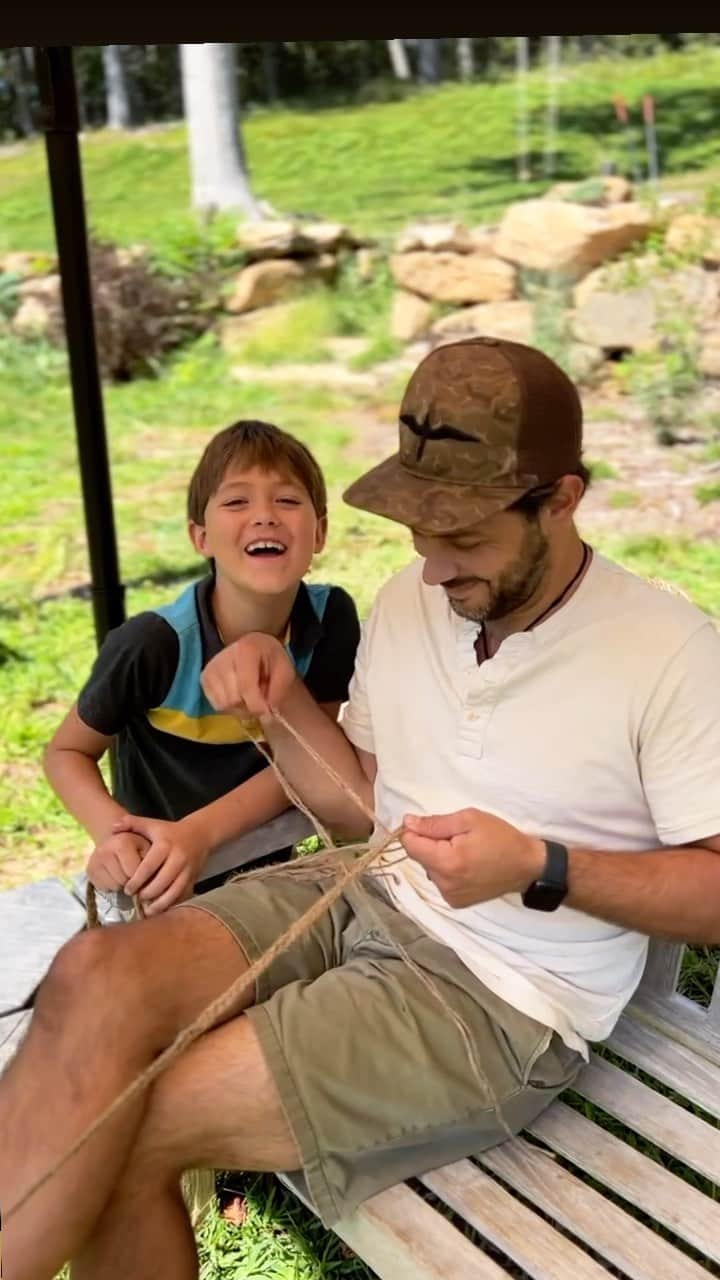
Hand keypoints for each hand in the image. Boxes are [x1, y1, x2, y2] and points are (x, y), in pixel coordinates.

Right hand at [87, 831, 150, 894]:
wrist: (118, 842)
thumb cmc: (139, 848)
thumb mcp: (148, 849)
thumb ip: (151, 861)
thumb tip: (146, 884)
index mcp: (121, 841)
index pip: (134, 872)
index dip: (142, 877)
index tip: (146, 873)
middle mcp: (104, 849)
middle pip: (123, 881)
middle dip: (132, 881)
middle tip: (134, 873)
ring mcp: (94, 860)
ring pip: (114, 886)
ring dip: (122, 884)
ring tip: (125, 873)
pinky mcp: (89, 870)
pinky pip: (104, 888)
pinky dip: (112, 886)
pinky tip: (116, 875)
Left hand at [111, 815, 208, 914]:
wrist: (199, 835)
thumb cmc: (169, 832)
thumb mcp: (151, 824)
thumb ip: (131, 823)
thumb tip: (113, 827)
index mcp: (165, 845)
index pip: (148, 866)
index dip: (136, 880)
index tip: (127, 889)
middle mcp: (178, 858)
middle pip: (161, 882)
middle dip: (146, 894)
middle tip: (136, 899)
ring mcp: (188, 870)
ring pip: (174, 892)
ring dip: (159, 903)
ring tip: (146, 909)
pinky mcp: (193, 879)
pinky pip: (183, 896)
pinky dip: (171, 904)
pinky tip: (160, 909)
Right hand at [201, 632, 296, 719]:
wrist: (257, 649)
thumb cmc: (272, 660)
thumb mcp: (285, 672)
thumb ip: (278, 692)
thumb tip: (265, 714)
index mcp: (245, 649)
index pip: (246, 686)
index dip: (256, 705)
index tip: (267, 713)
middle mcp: (223, 656)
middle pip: (233, 698)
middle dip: (249, 706)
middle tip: (261, 701)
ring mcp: (211, 667)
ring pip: (224, 704)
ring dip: (240, 708)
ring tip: (250, 697)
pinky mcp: (204, 678)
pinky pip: (216, 705)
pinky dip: (230, 707)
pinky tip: (238, 695)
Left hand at [400, 808, 544, 908]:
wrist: (526, 866)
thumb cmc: (501, 838)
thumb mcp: (469, 820)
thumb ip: (434, 823)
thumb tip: (407, 823)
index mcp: (447, 862)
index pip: (410, 846)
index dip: (415, 831)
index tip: (431, 825)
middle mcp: (445, 884)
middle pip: (419, 857)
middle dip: (430, 843)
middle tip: (456, 837)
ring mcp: (450, 896)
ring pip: (429, 869)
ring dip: (438, 857)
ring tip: (464, 851)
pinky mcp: (456, 902)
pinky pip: (440, 880)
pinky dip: (446, 870)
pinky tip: (466, 865)